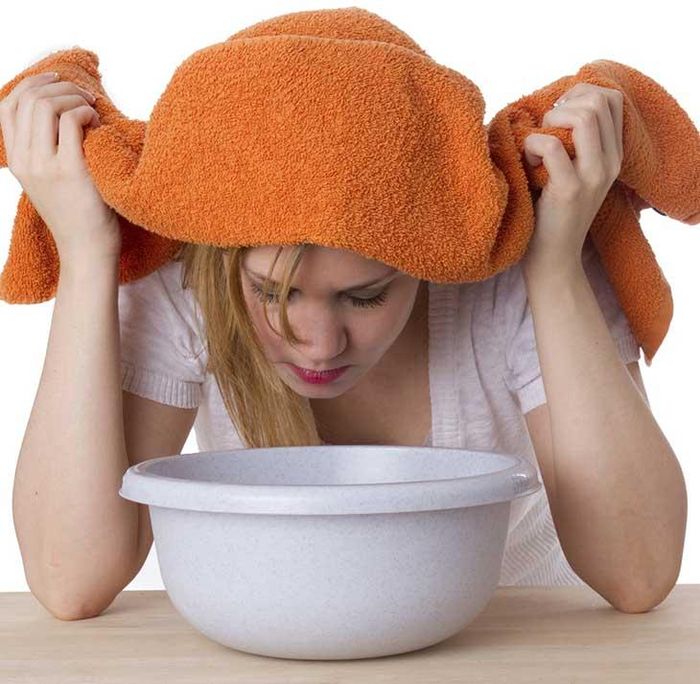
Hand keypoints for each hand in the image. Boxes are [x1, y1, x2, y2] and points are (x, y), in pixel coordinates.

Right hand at [0, 71, 121, 261]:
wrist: (87, 250)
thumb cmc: (79, 215)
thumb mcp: (49, 180)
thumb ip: (45, 150)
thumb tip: (61, 112)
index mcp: (17, 160)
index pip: (8, 105)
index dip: (32, 84)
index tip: (58, 81)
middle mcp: (25, 160)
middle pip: (29, 99)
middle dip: (60, 88)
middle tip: (86, 97)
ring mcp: (44, 165)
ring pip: (47, 105)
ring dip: (74, 98)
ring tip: (93, 111)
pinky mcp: (70, 170)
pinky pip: (71, 121)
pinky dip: (86, 113)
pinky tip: (98, 125)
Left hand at [521, 83, 623, 274]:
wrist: (553, 260)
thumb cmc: (551, 215)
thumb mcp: (571, 173)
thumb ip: (573, 143)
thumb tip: (553, 106)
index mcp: (612, 156)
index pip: (611, 99)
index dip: (579, 94)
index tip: (555, 113)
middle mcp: (609, 163)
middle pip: (597, 101)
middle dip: (561, 105)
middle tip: (542, 130)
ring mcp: (592, 176)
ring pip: (583, 116)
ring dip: (550, 121)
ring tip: (536, 148)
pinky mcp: (569, 190)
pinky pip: (552, 145)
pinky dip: (532, 145)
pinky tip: (527, 165)